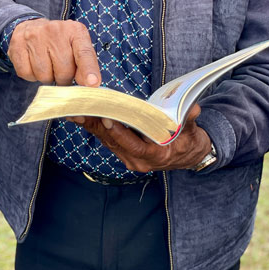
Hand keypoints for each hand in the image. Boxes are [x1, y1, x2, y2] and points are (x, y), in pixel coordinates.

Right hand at [8, 19, 100, 85]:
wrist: (31, 27)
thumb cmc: (59, 43)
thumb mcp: (76, 47)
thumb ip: (86, 65)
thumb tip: (90, 85)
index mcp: (74, 31)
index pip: (84, 53)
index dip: (88, 69)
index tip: (93, 83)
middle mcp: (55, 30)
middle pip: (64, 71)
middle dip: (63, 78)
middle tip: (60, 69)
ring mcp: (34, 36)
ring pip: (44, 75)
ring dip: (47, 77)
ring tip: (47, 64)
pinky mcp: (17, 45)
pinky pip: (27, 74)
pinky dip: (31, 75)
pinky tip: (33, 63)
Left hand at [76, 104, 211, 171]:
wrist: (189, 155)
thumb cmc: (189, 141)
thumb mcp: (192, 131)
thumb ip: (189, 120)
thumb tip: (192, 109)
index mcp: (155, 156)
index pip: (133, 145)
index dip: (119, 133)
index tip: (107, 119)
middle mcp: (138, 160)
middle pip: (113, 142)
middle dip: (97, 126)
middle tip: (82, 110)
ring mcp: (129, 158)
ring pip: (106, 141)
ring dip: (91, 126)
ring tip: (76, 111)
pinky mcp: (123, 152)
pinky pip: (106, 140)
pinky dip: (95, 128)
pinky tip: (82, 116)